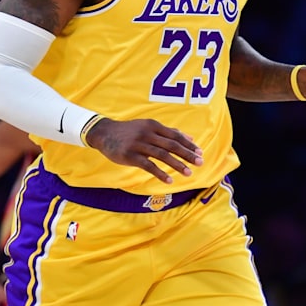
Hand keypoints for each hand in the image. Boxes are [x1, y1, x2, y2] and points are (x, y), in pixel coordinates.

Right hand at [86, 118, 203, 182]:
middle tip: (200, 163)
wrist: (105, 133)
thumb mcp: (148, 127)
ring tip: (188, 173)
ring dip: (177, 165)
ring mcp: (139, 144)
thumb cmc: (130, 131)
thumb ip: (168, 132)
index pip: (175, 136)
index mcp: (153, 126)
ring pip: (162, 155)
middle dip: (187, 154)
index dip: (188, 144)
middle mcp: (148, 133)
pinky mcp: (130, 155)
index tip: (200, 153)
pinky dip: (160, 173)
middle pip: (171, 145)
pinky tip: (169, 180)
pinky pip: (148, 165)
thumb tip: (189, 137)